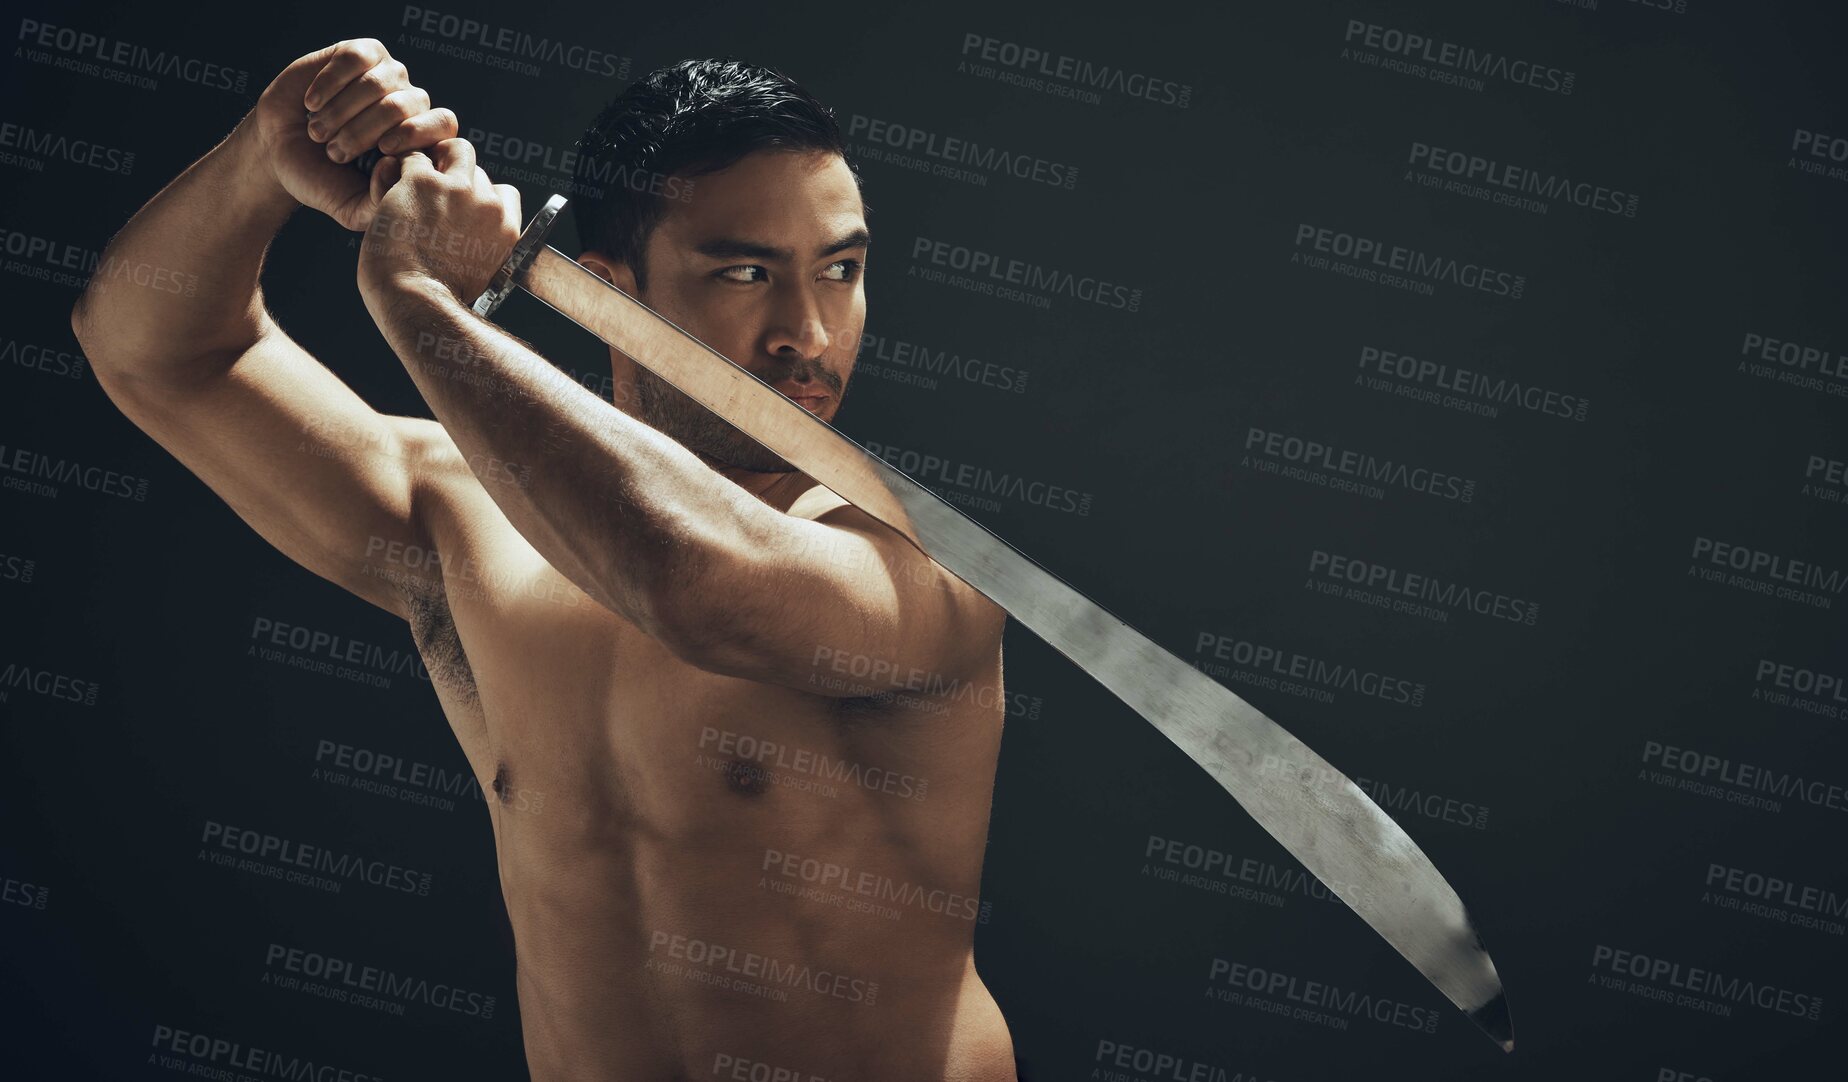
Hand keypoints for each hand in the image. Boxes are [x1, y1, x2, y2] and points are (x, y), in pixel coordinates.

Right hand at [240, 38, 457, 230]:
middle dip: (363, 132)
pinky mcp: (360, 54)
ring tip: (318, 132)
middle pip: (405, 105)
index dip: (417, 134)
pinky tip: (312, 103)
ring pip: (379, 83)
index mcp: (420, 140)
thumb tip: (395, 166)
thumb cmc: (321, 179)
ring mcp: (388, 75)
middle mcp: (409, 104)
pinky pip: (355, 58)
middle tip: (333, 153)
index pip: (443, 125)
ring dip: (341, 112)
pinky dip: (330, 83)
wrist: (279, 151)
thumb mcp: (351, 207)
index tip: (383, 150)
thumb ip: (380, 202)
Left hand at [358, 138, 521, 312]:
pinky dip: (397, 170)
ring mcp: (456, 190)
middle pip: (477, 168)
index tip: (462, 210)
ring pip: (452, 149)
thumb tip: (465, 239)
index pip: (504, 193)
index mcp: (506, 229)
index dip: (481, 196)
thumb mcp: (480, 276)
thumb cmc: (439, 300)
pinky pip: (410, 157)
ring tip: (410, 185)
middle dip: (454, 176)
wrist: (418, 300)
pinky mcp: (422, 182)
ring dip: (432, 161)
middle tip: (429, 196)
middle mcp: (487, 205)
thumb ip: (480, 247)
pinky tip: (387, 191)